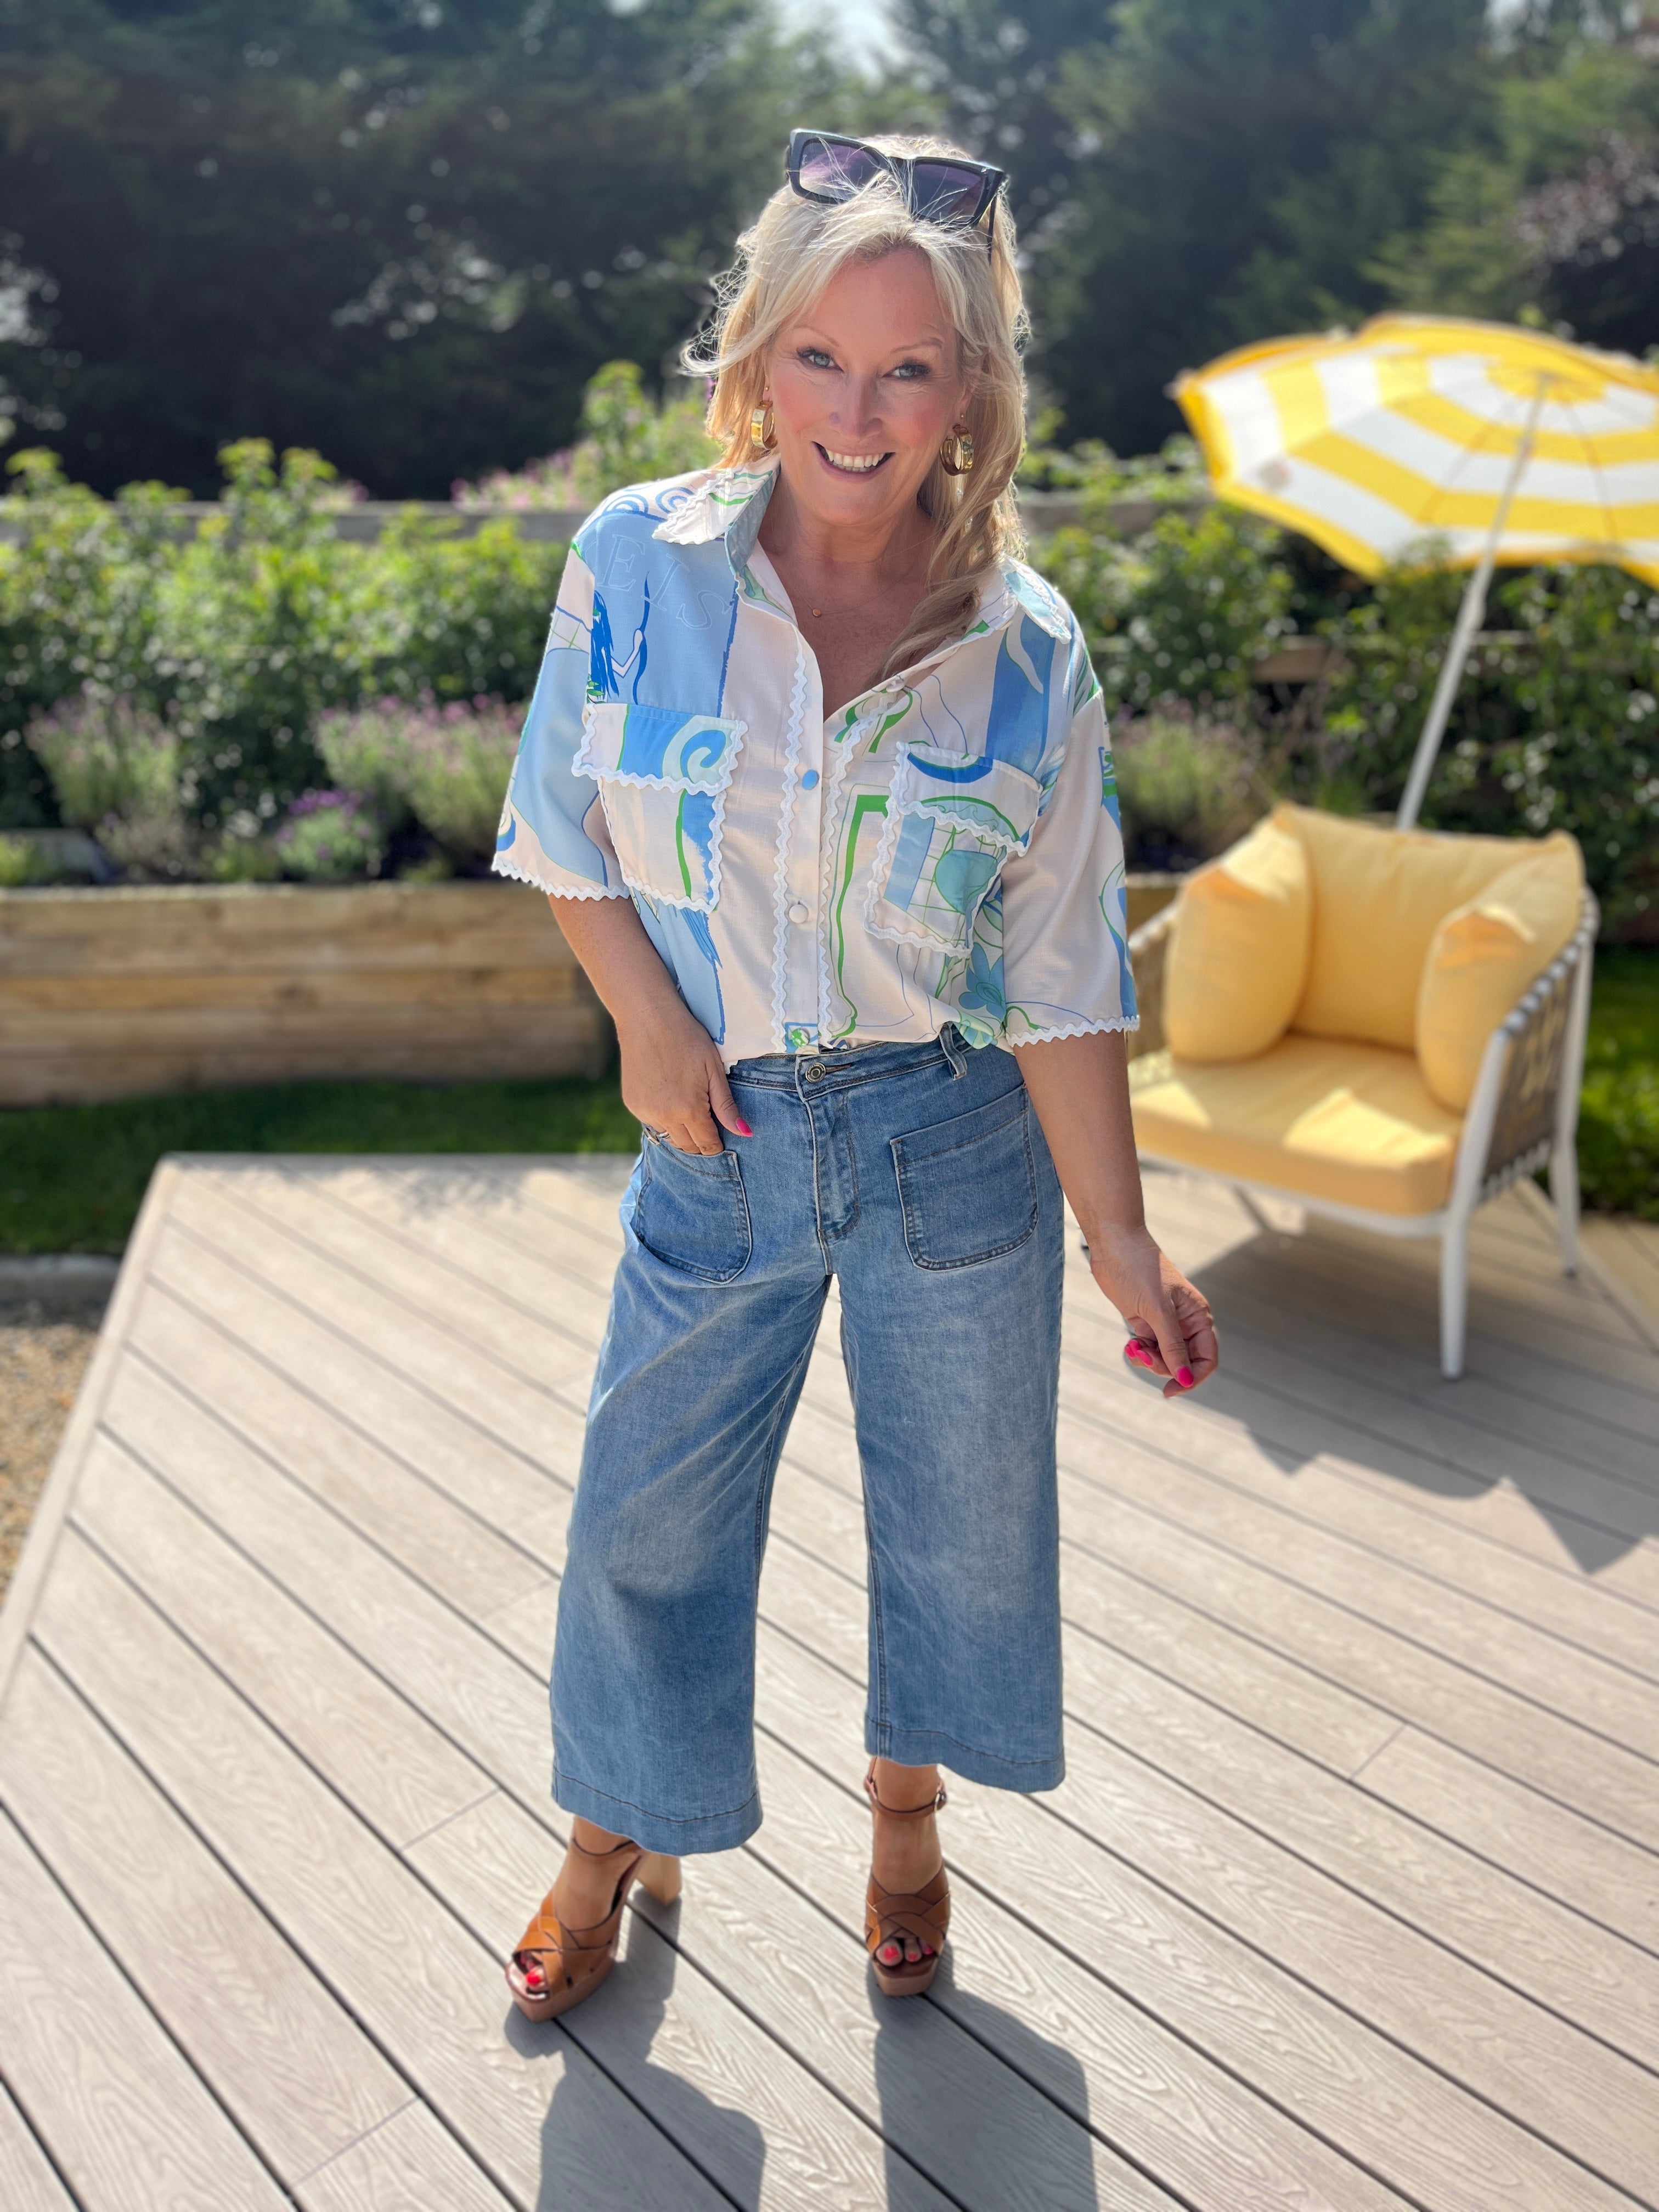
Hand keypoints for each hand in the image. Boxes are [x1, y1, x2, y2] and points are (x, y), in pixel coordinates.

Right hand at [617, 1005, 750, 1155]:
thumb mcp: (714, 1070)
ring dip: (681, 1132)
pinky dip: (663, 1119)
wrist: (648, 1018)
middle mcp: (664, 1117)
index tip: (722, 1137)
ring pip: (669, 1137)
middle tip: (708, 1123)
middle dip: (700, 1142)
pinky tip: (669, 1097)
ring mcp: (645, 1112)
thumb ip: (726, 1106)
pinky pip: (652, 1123)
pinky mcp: (632, 1104)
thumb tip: (745, 1133)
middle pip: (688, 1147)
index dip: (717, 1145)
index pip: (707, 1145)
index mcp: (689, 1110)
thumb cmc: (687, 1039)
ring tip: (688, 1108)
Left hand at [1083, 1222, 1217, 1399]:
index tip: (1170, 1390)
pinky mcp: (1146, 1322)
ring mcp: (1165, 1323)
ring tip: (1132, 1346)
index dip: (1193, 1378)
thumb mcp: (1158, 1311)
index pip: (1207, 1359)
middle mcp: (1186, 1323)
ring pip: (1164, 1359)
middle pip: (1184, 1363)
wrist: (1114, 1246)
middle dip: (1163, 1366)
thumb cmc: (1139, 1270)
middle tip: (1141, 1354)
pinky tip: (1129, 1344)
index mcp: (1198, 1317)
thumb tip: (1185, 1379)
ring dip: (1148, 1359)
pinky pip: (1149, 1349)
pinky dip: (1139, 1352)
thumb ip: (1173, 1346)